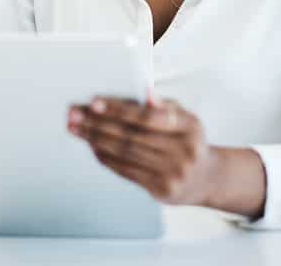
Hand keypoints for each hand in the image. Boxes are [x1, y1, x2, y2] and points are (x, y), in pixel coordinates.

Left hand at [68, 93, 218, 205]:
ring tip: (78, 129)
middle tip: (75, 115)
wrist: (204, 178)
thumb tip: (145, 91)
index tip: (95, 103)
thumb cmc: (188, 140)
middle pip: (131, 136)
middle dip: (99, 123)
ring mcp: (173, 172)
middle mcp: (183, 151)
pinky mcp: (161, 189)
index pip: (148, 117)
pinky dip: (106, 158)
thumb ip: (164, 105)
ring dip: (96, 140)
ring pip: (125, 153)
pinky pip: (127, 171)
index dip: (120, 109)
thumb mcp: (185, 118)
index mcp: (189, 126)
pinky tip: (93, 147)